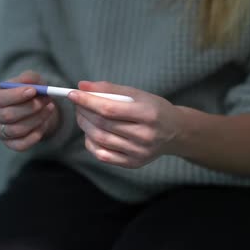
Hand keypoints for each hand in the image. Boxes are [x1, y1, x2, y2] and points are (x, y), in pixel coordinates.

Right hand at [0, 71, 60, 151]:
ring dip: (37, 119)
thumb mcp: (32, 81)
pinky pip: (21, 145)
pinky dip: (35, 135)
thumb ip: (30, 78)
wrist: (36, 110)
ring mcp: (0, 131)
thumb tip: (30, 81)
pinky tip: (43, 124)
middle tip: (47, 100)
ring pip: (17, 130)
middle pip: (8, 115)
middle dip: (30, 108)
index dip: (17, 95)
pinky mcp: (10, 144)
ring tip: (49, 109)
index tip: (34, 90)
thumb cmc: (31, 93)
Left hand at [67, 81, 184, 167]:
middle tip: (77, 103)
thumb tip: (82, 86)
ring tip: (82, 116)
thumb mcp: (138, 94)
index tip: (73, 93)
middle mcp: (145, 136)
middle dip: (83, 112)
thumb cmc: (154, 109)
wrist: (176, 133)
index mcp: (148, 114)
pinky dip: (91, 143)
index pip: (109, 109)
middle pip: (102, 125)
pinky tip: (91, 132)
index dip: (87, 101)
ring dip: (84, 126)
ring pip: (100, 140)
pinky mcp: (133, 164)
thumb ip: (110, 89)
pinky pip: (103, 155)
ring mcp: (139, 152)